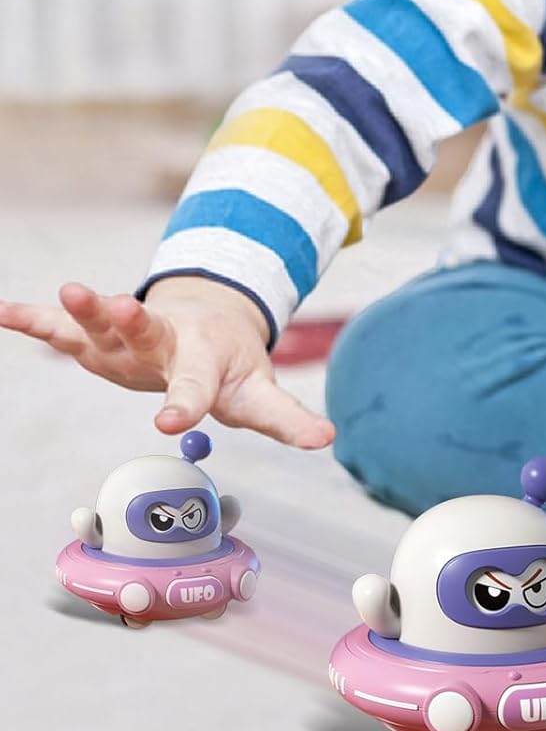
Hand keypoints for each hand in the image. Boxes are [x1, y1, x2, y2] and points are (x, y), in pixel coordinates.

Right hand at [0, 277, 333, 447]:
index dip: (186, 404)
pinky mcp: (100, 337)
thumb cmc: (232, 366)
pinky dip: (31, 319)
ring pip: (104, 323)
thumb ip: (287, 417)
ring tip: (67, 291)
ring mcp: (128, 338)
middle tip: (123, 304)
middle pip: (148, 333)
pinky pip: (61, 329)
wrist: (210, 322)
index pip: (195, 386)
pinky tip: (1, 312)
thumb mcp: (260, 393)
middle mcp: (163, 344)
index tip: (170, 422)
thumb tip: (328, 439)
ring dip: (85, 308)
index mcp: (204, 362)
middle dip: (133, 321)